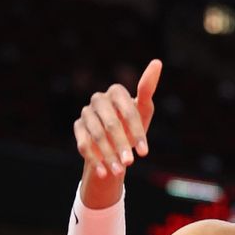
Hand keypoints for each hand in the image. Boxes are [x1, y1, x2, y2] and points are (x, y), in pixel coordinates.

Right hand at [73, 59, 161, 178]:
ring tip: (119, 171)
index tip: (145, 153)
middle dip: (122, 145)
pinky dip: (95, 159)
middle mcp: (98, 99)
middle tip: (131, 163)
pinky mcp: (77, 127)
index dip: (136, 133)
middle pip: (110, 124)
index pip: (127, 111)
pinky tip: (104, 172)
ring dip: (108, 155)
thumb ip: (147, 89)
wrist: (115, 144)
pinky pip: (83, 143)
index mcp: (116, 91)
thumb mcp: (144, 111)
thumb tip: (157, 61)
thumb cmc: (133, 125)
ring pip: (96, 135)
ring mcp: (86, 112)